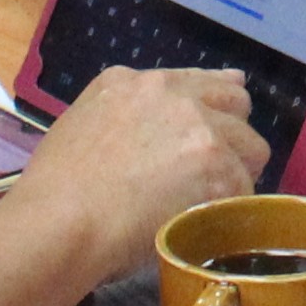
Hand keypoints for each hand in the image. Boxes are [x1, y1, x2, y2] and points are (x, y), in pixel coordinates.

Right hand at [1, 64, 268, 279]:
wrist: (60, 223)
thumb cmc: (55, 192)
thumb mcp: (81, 126)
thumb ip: (123, 117)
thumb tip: (153, 135)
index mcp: (132, 82)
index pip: (200, 81)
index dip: (214, 107)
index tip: (216, 128)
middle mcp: (173, 95)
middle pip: (236, 105)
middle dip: (230, 137)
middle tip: (211, 175)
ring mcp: (200, 127)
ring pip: (251, 147)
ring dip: (236, 174)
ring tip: (207, 205)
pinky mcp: (218, 166)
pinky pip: (246, 187)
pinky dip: (231, 208)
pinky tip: (205, 224)